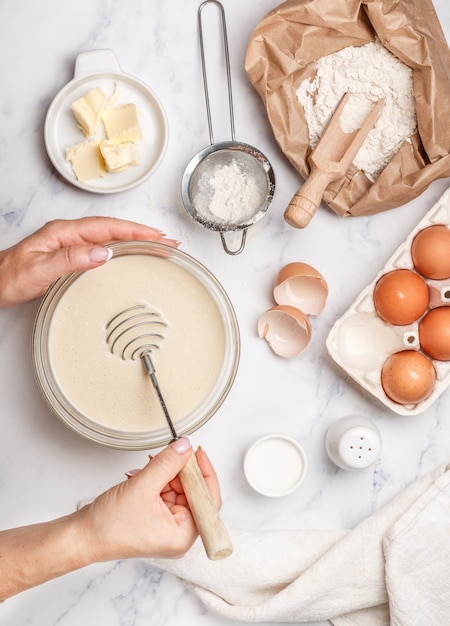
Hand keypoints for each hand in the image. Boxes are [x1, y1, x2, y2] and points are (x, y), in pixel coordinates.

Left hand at [0, 217, 178, 307]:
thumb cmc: (9, 277)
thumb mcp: (39, 270)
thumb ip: (71, 260)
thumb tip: (103, 253)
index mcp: (64, 233)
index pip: (107, 227)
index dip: (134, 231)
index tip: (156, 236)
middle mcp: (69, 236)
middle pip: (114, 230)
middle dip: (143, 234)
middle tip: (168, 243)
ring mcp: (71, 246)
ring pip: (110, 240)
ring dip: (136, 242)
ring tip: (159, 248)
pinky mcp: (71, 257)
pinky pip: (103, 251)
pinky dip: (122, 252)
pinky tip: (131, 257)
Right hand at [0, 438, 221, 599]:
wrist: (81, 535)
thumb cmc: (109, 526)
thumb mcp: (143, 486)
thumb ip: (167, 464)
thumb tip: (185, 447)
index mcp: (183, 535)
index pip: (208, 500)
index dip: (205, 473)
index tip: (197, 452)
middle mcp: (178, 533)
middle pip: (193, 493)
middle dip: (180, 471)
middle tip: (172, 451)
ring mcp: (166, 526)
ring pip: (178, 490)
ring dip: (166, 474)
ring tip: (151, 464)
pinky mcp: (155, 519)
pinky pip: (164, 494)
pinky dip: (157, 480)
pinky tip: (143, 473)